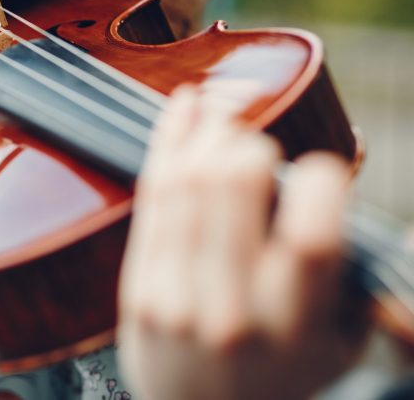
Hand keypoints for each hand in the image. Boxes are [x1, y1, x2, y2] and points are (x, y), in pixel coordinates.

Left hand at [117, 86, 367, 399]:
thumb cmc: (280, 372)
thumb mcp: (335, 339)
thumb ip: (340, 270)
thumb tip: (322, 182)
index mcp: (294, 323)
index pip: (311, 234)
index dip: (321, 180)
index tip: (320, 169)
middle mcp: (232, 308)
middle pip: (235, 186)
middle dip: (251, 142)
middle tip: (259, 139)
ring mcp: (176, 296)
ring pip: (187, 182)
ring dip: (207, 130)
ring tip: (222, 104)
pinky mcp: (137, 287)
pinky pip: (152, 198)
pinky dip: (168, 144)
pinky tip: (184, 108)